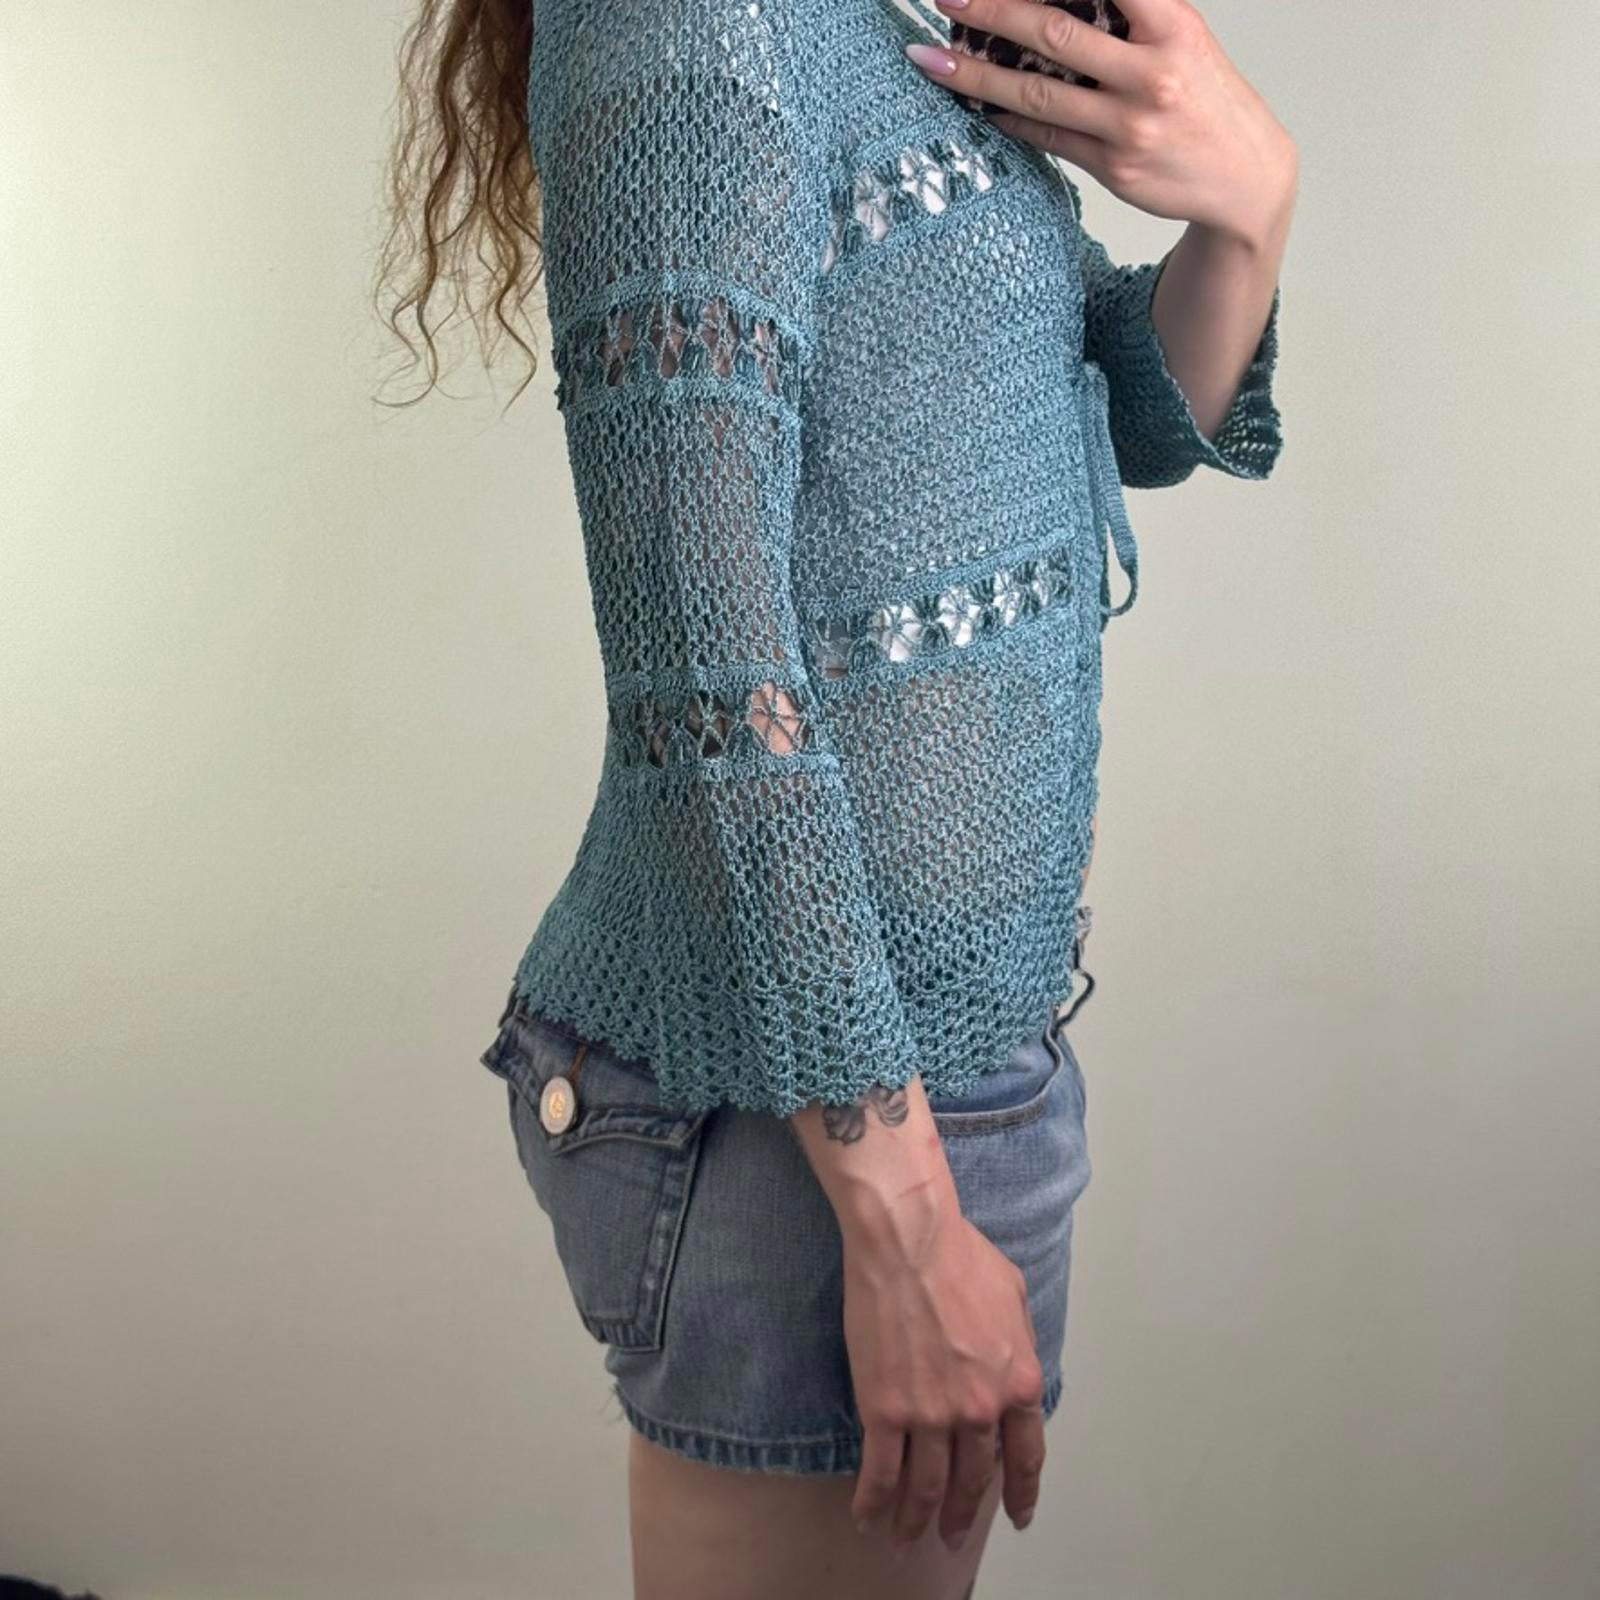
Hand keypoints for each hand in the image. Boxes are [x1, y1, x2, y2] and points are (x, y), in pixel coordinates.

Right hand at [841, 1188, 1048, 1556]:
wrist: (909, 1239)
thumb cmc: (959, 1254)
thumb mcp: (1014, 1295)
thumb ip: (1019, 1343)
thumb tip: (1011, 1367)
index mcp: (1018, 1381)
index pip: (1025, 1455)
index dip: (1020, 1492)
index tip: (1016, 1515)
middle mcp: (980, 1408)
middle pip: (972, 1479)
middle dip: (962, 1514)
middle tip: (953, 1535)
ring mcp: (931, 1415)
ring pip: (926, 1487)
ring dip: (917, 1519)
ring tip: (908, 1537)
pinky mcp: (884, 1410)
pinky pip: (880, 1472)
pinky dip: (873, 1502)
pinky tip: (867, 1517)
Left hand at [915, 0, 1297, 249]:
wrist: (1246, 177)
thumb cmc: (1205, 97)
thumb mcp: (1182, 39)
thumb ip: (1129, 15)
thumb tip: (1049, 6)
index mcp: (1173, 25)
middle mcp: (1152, 72)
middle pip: (1054, 33)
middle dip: (992, 11)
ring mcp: (1131, 124)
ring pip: (1038, 94)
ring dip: (976, 75)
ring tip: (932, 58)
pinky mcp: (1115, 167)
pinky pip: (1047, 138)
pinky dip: (1007, 118)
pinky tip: (974, 102)